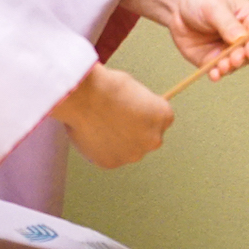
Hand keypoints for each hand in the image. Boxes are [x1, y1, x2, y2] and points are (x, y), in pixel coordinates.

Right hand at [51, 63, 172, 167]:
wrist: (84, 97)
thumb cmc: (107, 86)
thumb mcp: (133, 90)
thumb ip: (139, 107)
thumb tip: (134, 114)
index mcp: (164, 116)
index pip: (160, 120)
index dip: (144, 114)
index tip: (132, 111)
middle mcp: (154, 139)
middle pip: (147, 138)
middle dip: (134, 132)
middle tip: (115, 119)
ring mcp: (133, 154)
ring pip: (128, 149)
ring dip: (118, 141)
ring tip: (99, 124)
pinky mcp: (112, 163)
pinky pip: (108, 155)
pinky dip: (101, 148)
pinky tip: (91, 133)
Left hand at [124, 0, 248, 81]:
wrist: (177, 8)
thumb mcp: (214, 7)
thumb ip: (228, 23)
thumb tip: (241, 38)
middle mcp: (245, 36)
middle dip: (243, 57)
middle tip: (234, 59)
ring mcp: (230, 50)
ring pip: (237, 63)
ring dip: (231, 67)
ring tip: (222, 66)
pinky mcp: (215, 60)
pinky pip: (219, 69)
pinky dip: (218, 73)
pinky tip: (214, 74)